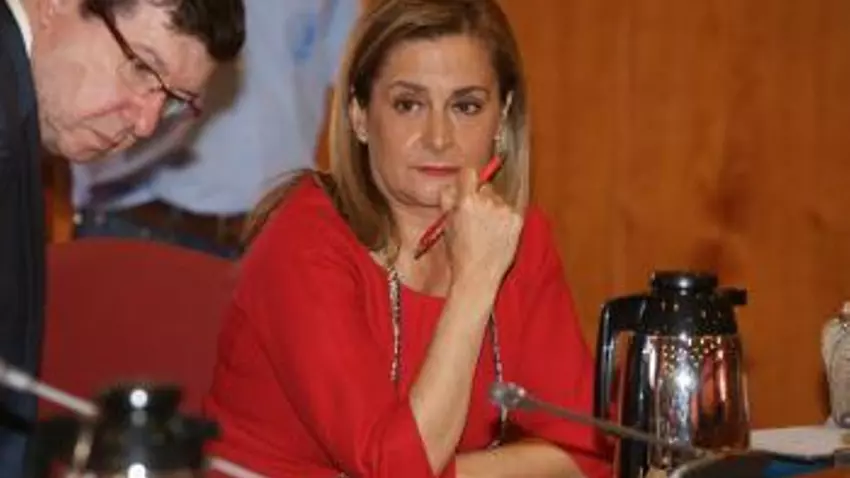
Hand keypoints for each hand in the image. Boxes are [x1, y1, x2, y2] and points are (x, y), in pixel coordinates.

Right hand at [440, 168, 522, 287]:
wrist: (478, 276)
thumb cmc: (459, 253)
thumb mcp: (446, 225)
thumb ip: (448, 201)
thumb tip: (453, 186)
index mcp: (466, 201)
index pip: (469, 172)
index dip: (467, 179)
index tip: (467, 186)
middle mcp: (487, 202)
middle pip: (486, 186)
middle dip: (481, 197)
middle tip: (477, 216)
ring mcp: (505, 211)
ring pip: (499, 199)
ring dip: (494, 209)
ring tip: (487, 230)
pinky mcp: (518, 220)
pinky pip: (510, 211)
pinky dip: (505, 219)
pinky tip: (497, 234)